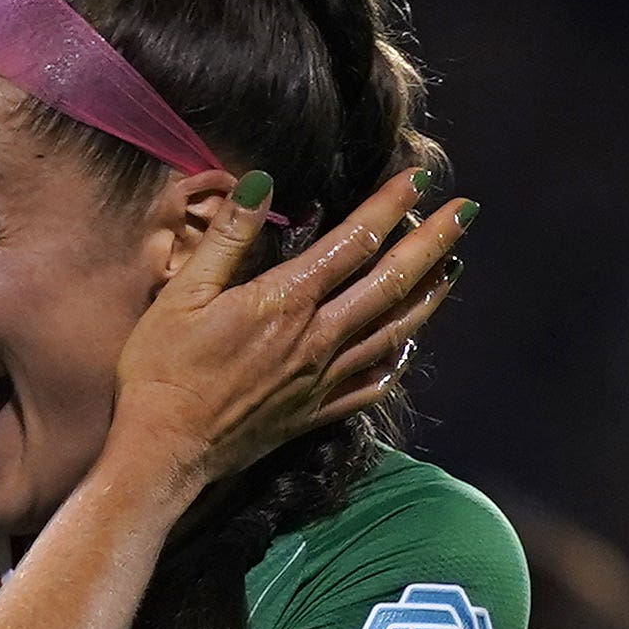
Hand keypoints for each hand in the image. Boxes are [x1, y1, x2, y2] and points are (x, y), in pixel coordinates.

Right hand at [109, 169, 475, 495]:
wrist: (162, 452)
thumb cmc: (161, 371)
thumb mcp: (182, 293)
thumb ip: (227, 236)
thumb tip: (260, 181)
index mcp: (285, 302)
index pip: (353, 242)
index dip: (389, 206)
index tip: (419, 177)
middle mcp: (316, 339)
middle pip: (390, 283)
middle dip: (432, 244)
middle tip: (467, 213)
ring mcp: (320, 379)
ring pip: (392, 332)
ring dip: (428, 296)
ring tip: (454, 268)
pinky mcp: (313, 413)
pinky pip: (371, 385)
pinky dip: (397, 361)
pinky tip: (408, 346)